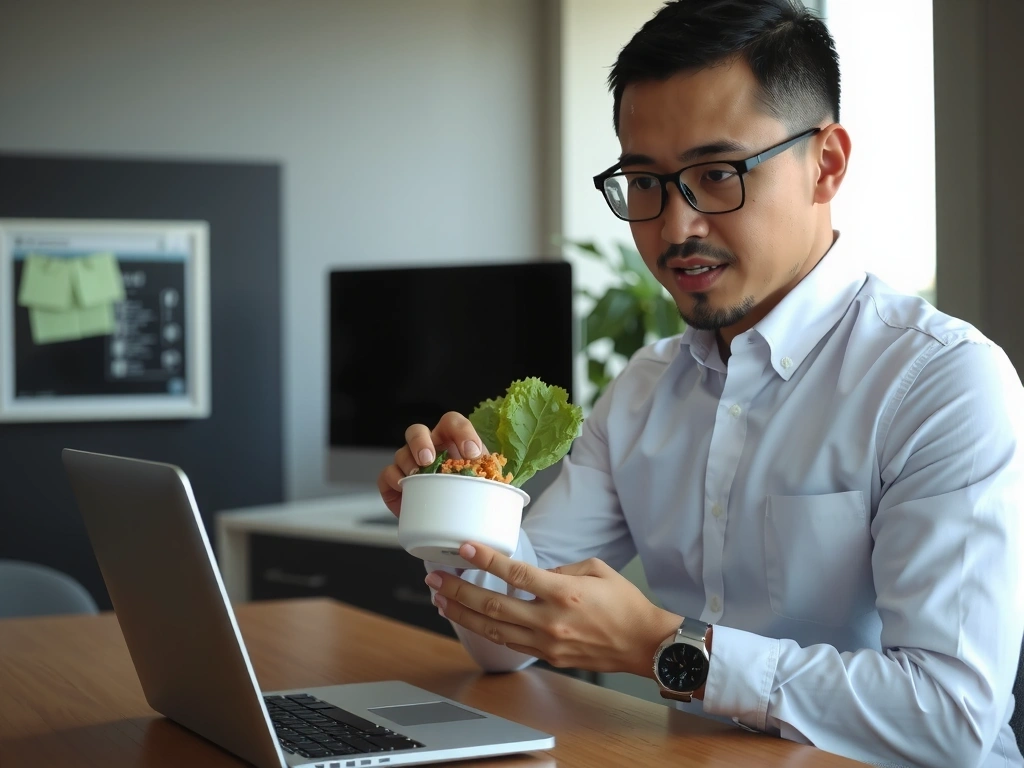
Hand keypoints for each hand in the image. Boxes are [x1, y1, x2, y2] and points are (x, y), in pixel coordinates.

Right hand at [376, 411, 487, 516]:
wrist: (449, 522)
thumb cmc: (468, 497)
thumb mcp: (484, 486)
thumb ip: (492, 482)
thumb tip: (505, 488)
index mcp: (451, 442)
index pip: (454, 423)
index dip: (462, 432)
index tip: (471, 453)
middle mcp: (428, 447)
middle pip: (417, 431)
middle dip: (421, 441)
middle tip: (429, 458)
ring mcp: (409, 463)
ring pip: (401, 452)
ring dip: (408, 461)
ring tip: (417, 475)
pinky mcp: (394, 483)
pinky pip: (387, 474)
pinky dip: (393, 479)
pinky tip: (403, 486)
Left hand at [425, 542, 681, 676]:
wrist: (644, 644)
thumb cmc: (625, 604)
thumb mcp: (595, 569)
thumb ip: (559, 568)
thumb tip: (533, 573)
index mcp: (563, 592)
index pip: (515, 574)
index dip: (486, 560)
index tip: (464, 547)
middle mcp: (550, 620)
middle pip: (492, 605)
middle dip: (458, 590)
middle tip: (435, 578)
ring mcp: (546, 642)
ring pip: (493, 629)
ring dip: (463, 613)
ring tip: (441, 600)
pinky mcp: (547, 656)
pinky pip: (508, 643)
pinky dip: (485, 630)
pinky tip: (470, 620)